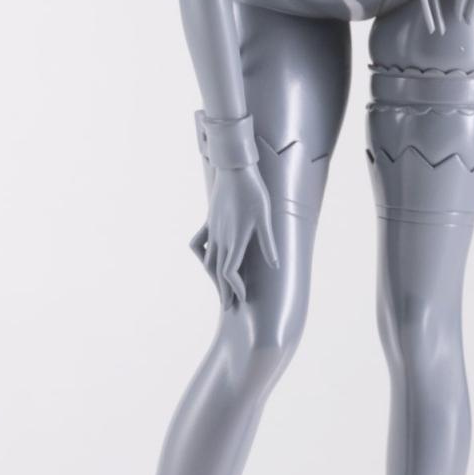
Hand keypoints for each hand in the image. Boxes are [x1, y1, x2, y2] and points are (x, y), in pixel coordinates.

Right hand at [189, 162, 278, 309]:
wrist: (234, 169)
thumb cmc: (253, 192)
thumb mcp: (265, 217)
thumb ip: (268, 242)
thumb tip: (275, 264)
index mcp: (235, 239)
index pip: (230, 272)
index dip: (235, 288)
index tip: (242, 299)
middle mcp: (220, 238)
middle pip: (218, 271)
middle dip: (224, 290)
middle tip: (229, 306)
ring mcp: (212, 230)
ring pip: (207, 260)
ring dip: (213, 277)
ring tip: (220, 288)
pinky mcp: (209, 221)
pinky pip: (198, 243)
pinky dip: (200, 254)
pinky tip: (207, 257)